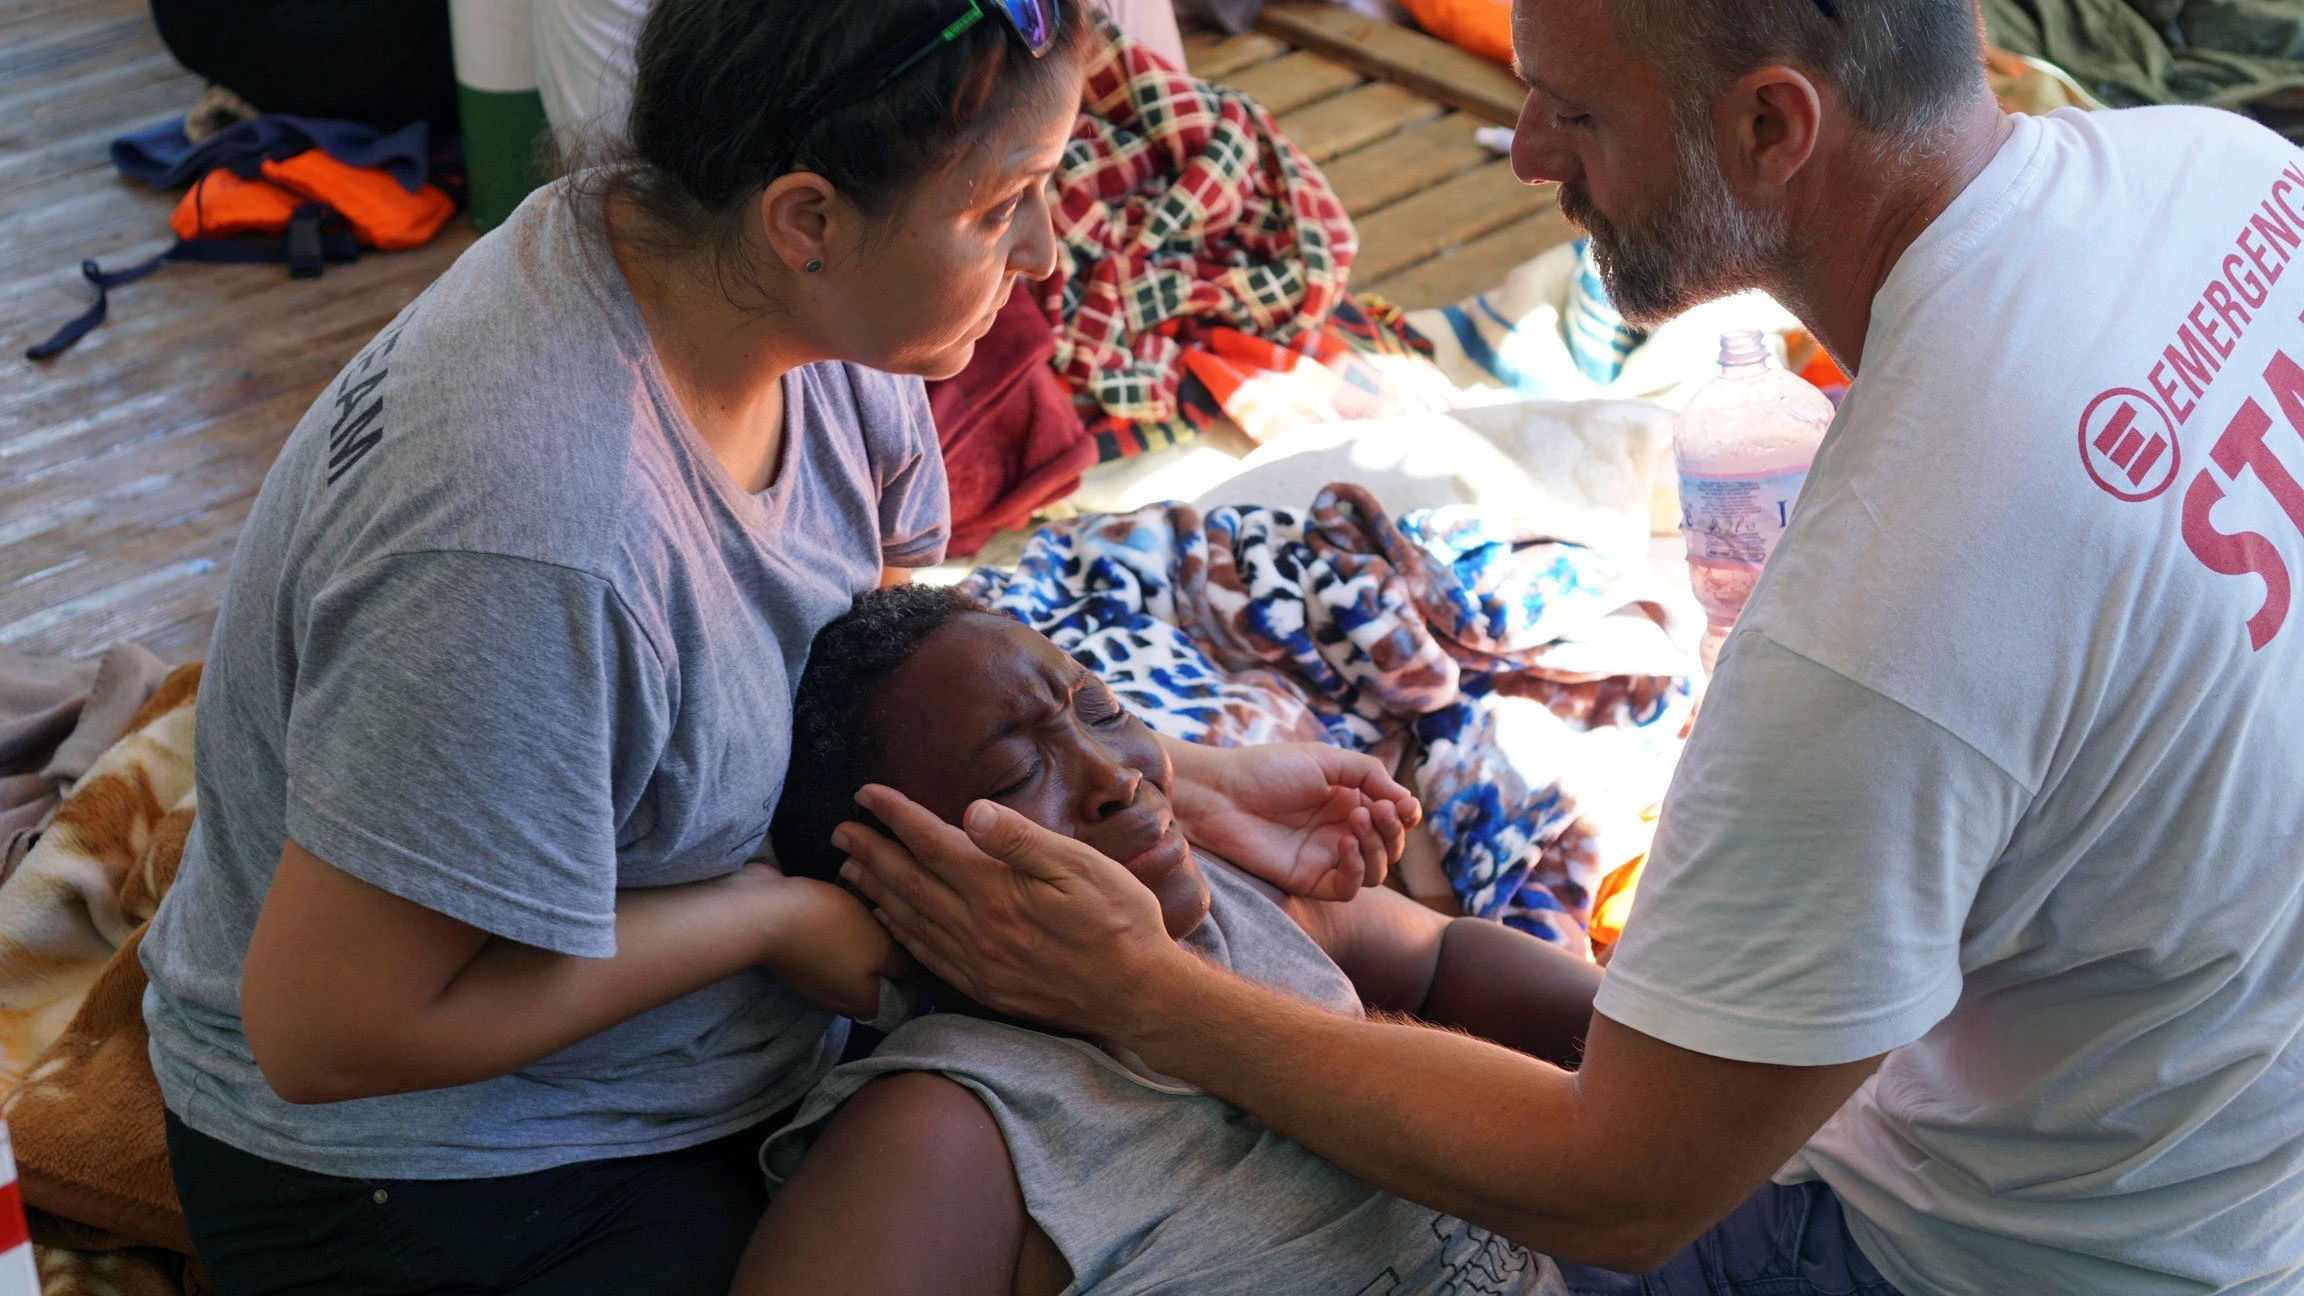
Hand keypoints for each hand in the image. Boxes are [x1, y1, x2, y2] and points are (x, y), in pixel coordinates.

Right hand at [746, 864, 915, 1018]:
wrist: (764, 914)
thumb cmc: (830, 930)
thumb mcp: (879, 946)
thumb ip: (900, 962)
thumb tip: (909, 971)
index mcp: (864, 1004)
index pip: (905, 999)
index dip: (918, 975)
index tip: (923, 945)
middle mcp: (839, 1001)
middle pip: (878, 980)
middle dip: (890, 952)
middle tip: (898, 921)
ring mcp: (814, 981)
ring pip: (853, 961)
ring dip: (864, 936)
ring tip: (871, 906)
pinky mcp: (796, 957)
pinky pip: (828, 946)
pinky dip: (838, 929)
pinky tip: (841, 905)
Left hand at [834, 786, 1192, 1035]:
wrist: (1137, 995)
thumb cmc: (1119, 921)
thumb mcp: (1082, 867)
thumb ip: (1022, 840)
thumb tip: (971, 811)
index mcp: (997, 890)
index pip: (931, 843)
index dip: (895, 816)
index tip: (866, 793)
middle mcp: (977, 927)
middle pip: (909, 881)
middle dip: (871, 851)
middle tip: (840, 829)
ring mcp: (977, 961)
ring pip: (911, 918)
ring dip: (876, 890)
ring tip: (849, 868)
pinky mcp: (985, 986)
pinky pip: (927, 954)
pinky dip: (901, 931)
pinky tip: (890, 919)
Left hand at [1162, 739, 1420, 900]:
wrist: (1222, 794)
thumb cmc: (1268, 769)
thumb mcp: (1327, 760)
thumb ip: (1370, 774)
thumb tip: (1408, 802)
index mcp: (1347, 800)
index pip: (1393, 817)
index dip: (1405, 815)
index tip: (1405, 806)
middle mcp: (1341, 830)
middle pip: (1389, 846)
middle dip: (1392, 829)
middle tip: (1374, 809)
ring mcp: (1326, 857)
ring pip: (1376, 870)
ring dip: (1378, 847)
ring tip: (1356, 820)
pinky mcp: (1309, 879)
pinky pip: (1350, 888)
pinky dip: (1357, 869)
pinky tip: (1345, 844)